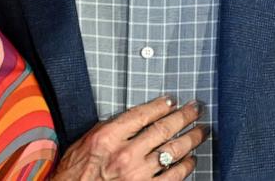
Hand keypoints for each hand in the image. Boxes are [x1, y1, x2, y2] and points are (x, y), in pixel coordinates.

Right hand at [50, 95, 206, 179]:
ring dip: (190, 139)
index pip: (142, 114)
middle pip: (162, 129)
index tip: (171, 101)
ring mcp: (138, 174)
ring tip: (200, 132)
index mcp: (108, 137)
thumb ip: (109, 130)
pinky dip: (185, 166)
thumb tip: (131, 120)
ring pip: (172, 151)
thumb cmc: (75, 173)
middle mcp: (125, 154)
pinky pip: (173, 176)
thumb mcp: (84, 142)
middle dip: (183, 117)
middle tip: (195, 110)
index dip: (160, 105)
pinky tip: (191, 160)